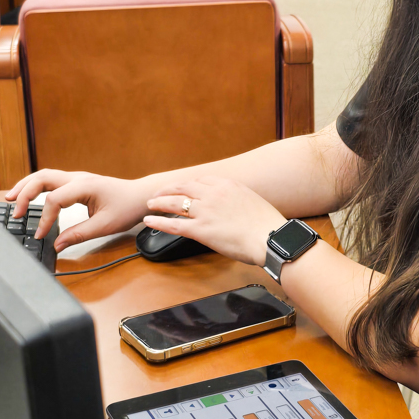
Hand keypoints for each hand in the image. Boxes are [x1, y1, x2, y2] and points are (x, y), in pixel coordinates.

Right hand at [6, 168, 148, 249]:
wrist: (141, 196)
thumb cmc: (128, 207)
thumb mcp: (105, 225)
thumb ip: (79, 235)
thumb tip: (57, 245)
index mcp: (84, 186)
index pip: (54, 200)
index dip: (45, 219)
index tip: (41, 235)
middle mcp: (78, 178)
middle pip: (42, 178)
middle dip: (24, 193)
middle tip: (14, 211)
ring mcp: (76, 178)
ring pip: (44, 176)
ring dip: (26, 186)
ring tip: (10, 199)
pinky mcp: (77, 183)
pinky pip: (51, 181)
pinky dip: (36, 187)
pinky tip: (28, 196)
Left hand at [145, 176, 285, 266]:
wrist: (270, 238)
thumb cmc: (267, 225)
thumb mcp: (252, 202)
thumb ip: (237, 199)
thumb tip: (232, 205)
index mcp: (227, 185)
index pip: (200, 180)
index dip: (187, 185)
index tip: (181, 188)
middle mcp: (213, 194)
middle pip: (183, 188)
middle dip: (168, 190)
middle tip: (158, 193)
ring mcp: (205, 211)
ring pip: (174, 203)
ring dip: (159, 202)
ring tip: (150, 204)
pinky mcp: (201, 230)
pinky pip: (173, 224)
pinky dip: (158, 222)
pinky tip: (149, 221)